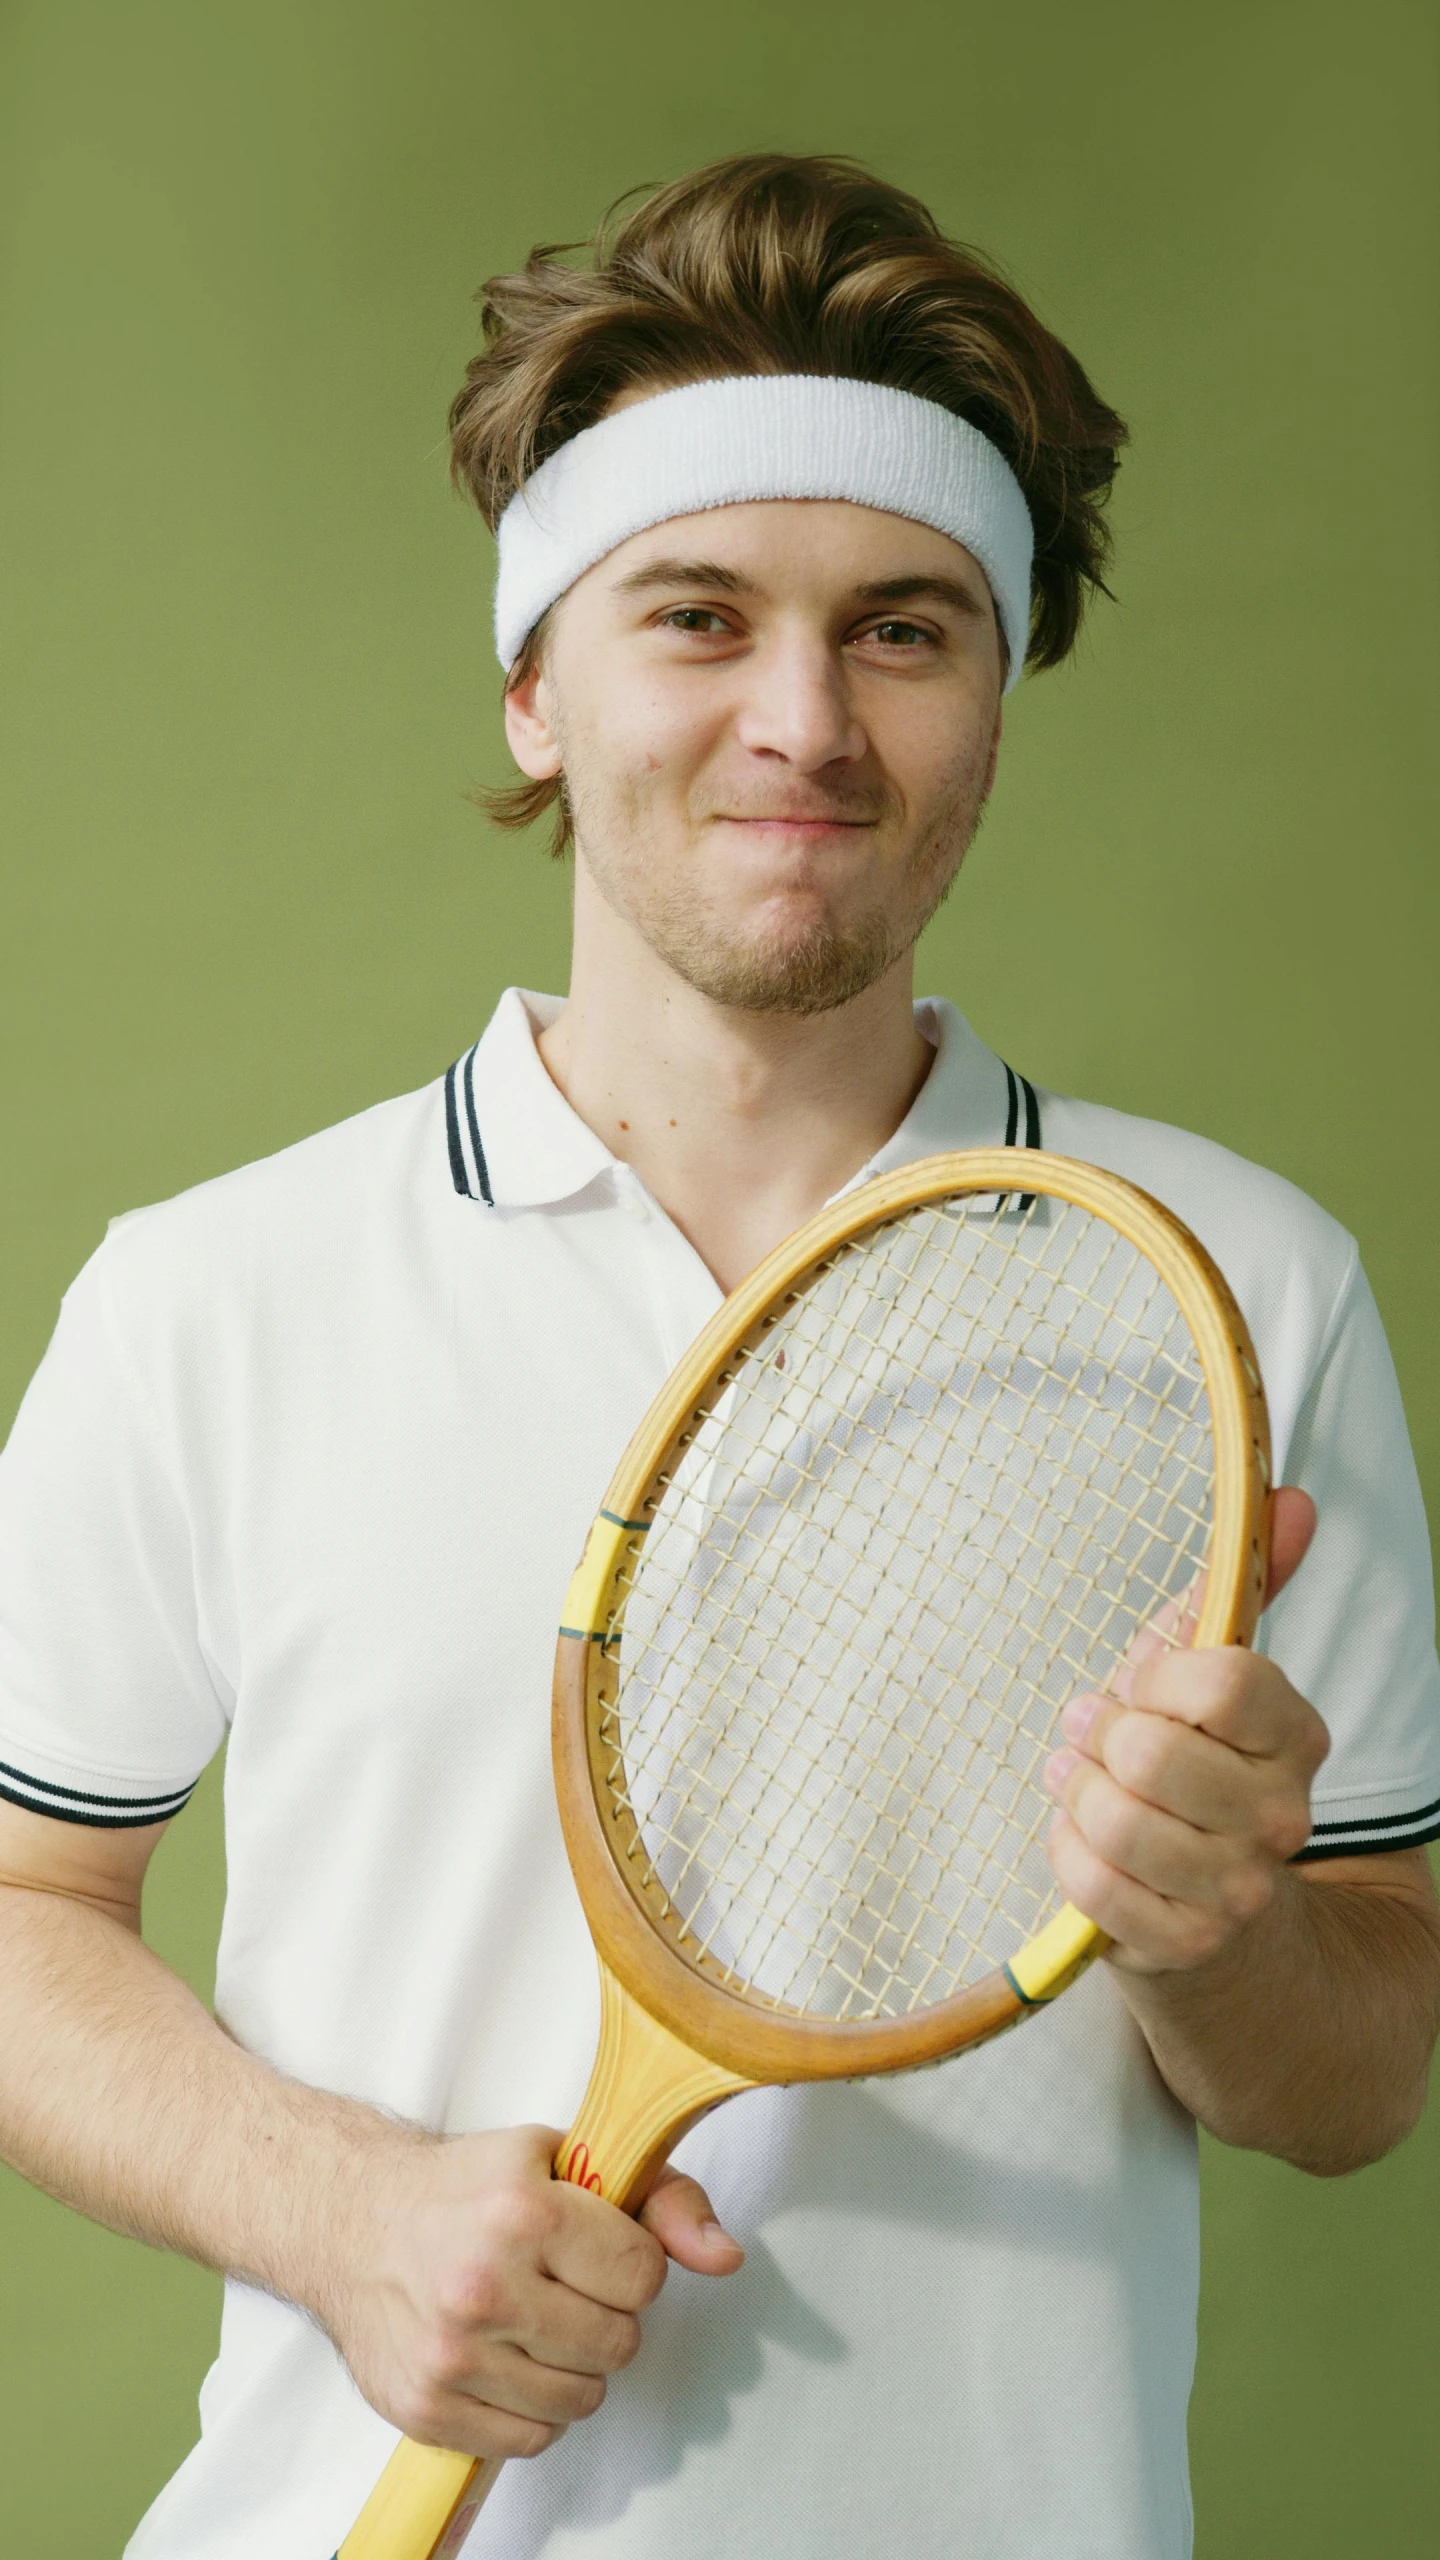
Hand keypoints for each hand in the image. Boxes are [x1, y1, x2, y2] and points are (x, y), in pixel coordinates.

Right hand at [323, 2124, 741, 2458]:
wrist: (353, 2221)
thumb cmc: (466, 2188)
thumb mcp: (563, 2156)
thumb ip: (661, 2198)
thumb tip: (728, 2257)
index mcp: (524, 2215)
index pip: (643, 2275)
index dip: (633, 2263)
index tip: (600, 2249)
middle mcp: (485, 2289)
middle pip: (618, 2345)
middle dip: (606, 2316)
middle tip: (565, 2285)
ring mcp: (453, 2356)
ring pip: (581, 2401)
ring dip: (573, 2366)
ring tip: (538, 2321)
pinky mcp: (427, 2408)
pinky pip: (531, 2440)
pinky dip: (533, 2407)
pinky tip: (508, 2358)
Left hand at [1043, 1487, 1328, 1974]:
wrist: (1217, 1908)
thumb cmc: (1194, 1766)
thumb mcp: (1213, 1673)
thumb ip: (1249, 1584)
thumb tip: (1290, 1497)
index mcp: (1297, 1737)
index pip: (1224, 1682)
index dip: (1159, 1677)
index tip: (1144, 1684)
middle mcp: (1282, 1816)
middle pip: (1154, 1755)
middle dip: (1101, 1736)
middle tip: (1095, 1733)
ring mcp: (1237, 1887)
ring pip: (1115, 1820)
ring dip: (1076, 1793)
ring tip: (1082, 1783)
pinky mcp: (1183, 1942)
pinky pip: (1090, 1880)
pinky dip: (1066, 1849)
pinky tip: (1080, 1836)